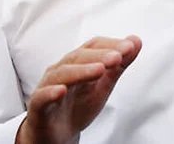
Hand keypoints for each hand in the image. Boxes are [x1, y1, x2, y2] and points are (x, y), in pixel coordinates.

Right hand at [17, 36, 141, 143]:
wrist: (56, 133)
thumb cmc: (77, 105)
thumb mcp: (103, 85)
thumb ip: (119, 65)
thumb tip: (136, 41)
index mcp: (78, 63)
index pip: (93, 46)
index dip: (111, 44)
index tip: (130, 46)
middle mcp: (62, 70)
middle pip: (79, 57)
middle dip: (100, 56)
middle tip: (118, 57)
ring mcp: (48, 86)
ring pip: (62, 74)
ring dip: (82, 71)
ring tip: (100, 70)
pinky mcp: (38, 106)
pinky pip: (41, 97)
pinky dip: (50, 92)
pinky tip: (61, 91)